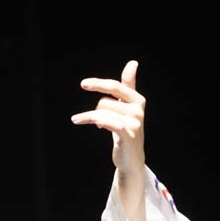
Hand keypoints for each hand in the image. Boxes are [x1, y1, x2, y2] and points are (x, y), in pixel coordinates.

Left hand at [71, 60, 145, 175]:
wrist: (131, 157)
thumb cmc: (126, 129)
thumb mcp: (127, 106)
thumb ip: (129, 85)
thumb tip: (133, 62)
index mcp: (137, 100)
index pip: (116, 86)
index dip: (99, 84)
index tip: (83, 85)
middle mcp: (138, 109)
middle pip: (104, 102)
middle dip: (95, 110)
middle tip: (90, 119)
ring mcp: (134, 122)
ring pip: (102, 112)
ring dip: (90, 118)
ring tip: (90, 124)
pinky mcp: (128, 134)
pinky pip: (105, 122)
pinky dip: (91, 120)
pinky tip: (81, 121)